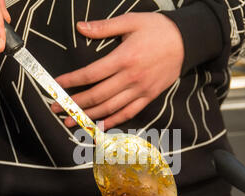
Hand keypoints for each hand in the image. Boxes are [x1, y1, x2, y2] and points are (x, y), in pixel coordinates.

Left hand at [52, 12, 183, 129]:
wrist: (187, 42)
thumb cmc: (158, 29)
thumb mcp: (131, 21)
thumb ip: (104, 27)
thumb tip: (80, 27)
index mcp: (124, 58)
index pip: (92, 73)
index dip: (72, 81)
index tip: (57, 85)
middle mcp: (131, 77)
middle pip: (98, 95)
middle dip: (75, 103)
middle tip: (57, 109)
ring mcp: (141, 90)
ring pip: (111, 107)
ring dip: (89, 116)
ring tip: (71, 121)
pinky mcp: (149, 96)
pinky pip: (129, 112)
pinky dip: (114, 121)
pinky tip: (100, 125)